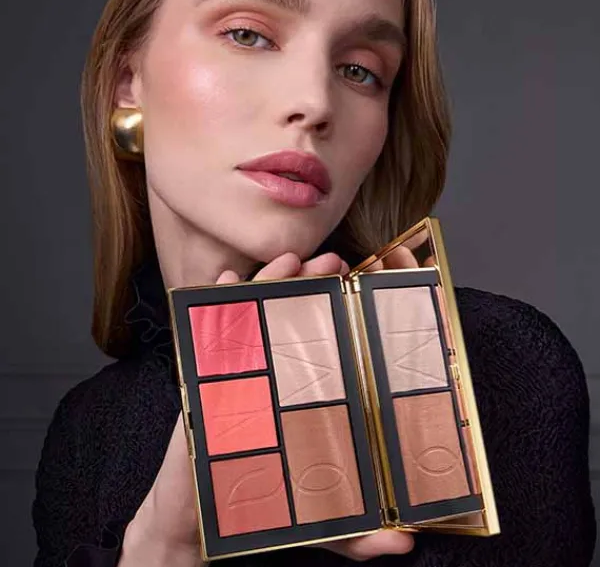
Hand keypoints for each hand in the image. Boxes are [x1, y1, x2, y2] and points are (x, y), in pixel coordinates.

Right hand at [119, 252, 412, 564]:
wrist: (201, 525)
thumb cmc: (260, 512)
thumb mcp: (319, 521)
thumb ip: (359, 532)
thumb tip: (407, 544)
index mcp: (297, 396)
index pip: (323, 341)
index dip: (340, 310)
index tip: (362, 282)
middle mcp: (268, 377)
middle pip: (289, 319)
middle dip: (309, 285)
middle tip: (332, 261)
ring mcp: (235, 375)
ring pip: (251, 317)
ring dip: (267, 283)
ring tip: (288, 260)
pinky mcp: (204, 382)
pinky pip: (209, 335)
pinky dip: (216, 304)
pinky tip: (227, 280)